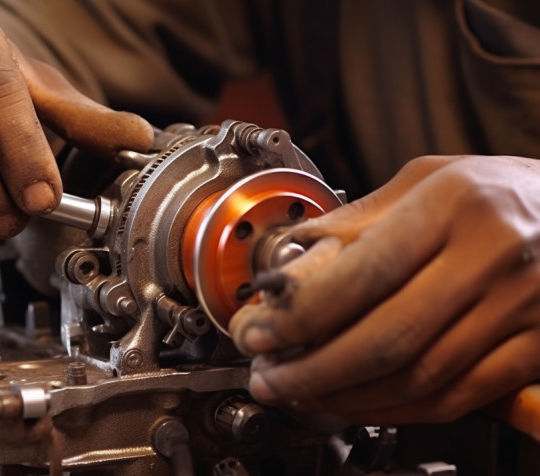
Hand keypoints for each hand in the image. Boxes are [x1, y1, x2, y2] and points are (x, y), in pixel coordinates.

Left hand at [229, 155, 539, 423]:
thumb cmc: (499, 190)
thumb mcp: (427, 180)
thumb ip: (356, 220)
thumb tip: (289, 260)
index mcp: (455, 205)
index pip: (364, 273)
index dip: (302, 314)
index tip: (260, 332)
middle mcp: (494, 256)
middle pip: (388, 338)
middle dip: (313, 370)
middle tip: (269, 377)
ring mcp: (522, 308)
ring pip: (420, 377)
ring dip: (348, 396)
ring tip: (302, 393)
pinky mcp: (537, 348)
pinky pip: (457, 396)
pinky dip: (397, 408)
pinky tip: (357, 402)